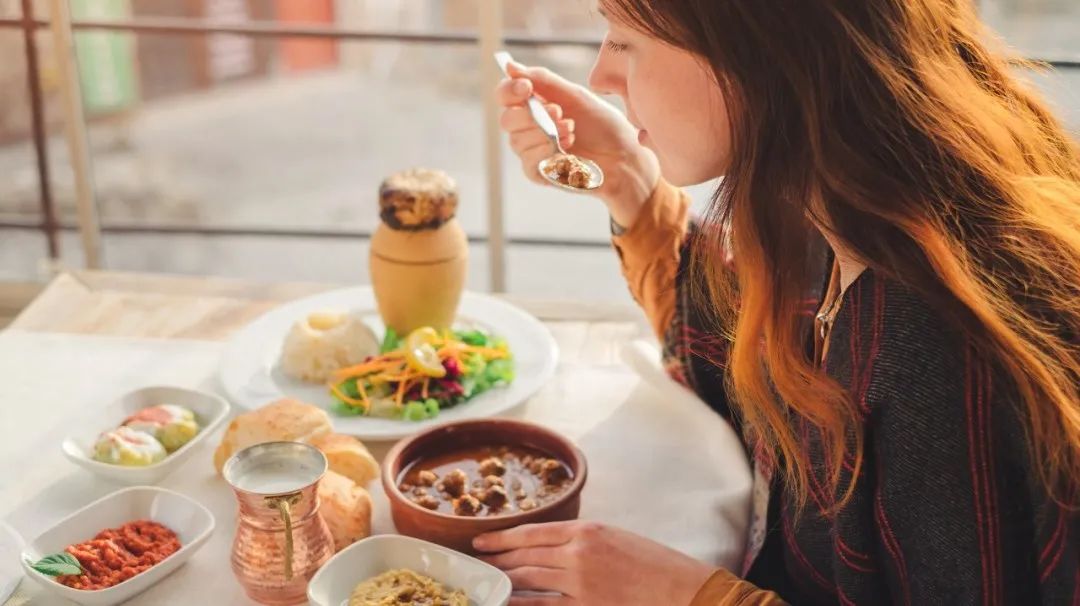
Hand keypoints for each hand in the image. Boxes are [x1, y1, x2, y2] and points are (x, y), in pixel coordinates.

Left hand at [474, 521, 717, 605]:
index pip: (532, 531)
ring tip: (485, 582)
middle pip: (524, 556)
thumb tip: (550, 549)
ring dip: (504, 581)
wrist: (682, 590)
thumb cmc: (653, 564)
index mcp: (587, 530)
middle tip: (475, 562)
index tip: (482, 541)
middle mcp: (578, 553)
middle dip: (496, 559)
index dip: (502, 537)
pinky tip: (507, 602)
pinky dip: (522, 603)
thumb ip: (582, 541)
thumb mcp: (615, 538)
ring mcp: (580, 583)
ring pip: (529, 580)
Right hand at [495, 62, 660, 228]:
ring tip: (571, 129)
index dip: (510, 89)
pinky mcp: (539, 173)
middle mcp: (529, 129)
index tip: (526, 86)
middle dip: (531, 113)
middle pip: (507, 119)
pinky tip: (568, 147)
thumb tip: (511, 66)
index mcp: (535, 106)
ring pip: (517, 140)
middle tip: (559, 112)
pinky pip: (528, 161)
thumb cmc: (603, 126)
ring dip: (546, 132)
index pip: (505, 96)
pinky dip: (547, 150)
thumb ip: (543, 81)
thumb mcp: (575, 96)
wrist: (624, 156)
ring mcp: (533, 152)